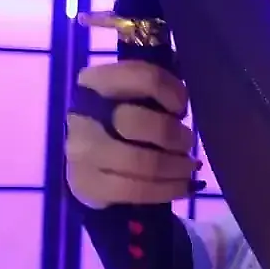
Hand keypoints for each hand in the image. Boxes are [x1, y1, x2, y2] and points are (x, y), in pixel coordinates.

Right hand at [65, 61, 199, 207]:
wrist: (91, 156)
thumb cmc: (126, 117)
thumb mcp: (139, 94)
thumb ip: (160, 90)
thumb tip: (184, 108)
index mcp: (97, 81)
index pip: (143, 78)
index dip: (172, 93)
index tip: (182, 108)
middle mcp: (83, 114)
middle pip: (137, 122)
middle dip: (172, 136)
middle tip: (187, 143)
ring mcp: (81, 152)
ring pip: (140, 162)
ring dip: (175, 167)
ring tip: (188, 167)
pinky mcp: (87, 184)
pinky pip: (135, 191)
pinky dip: (167, 189)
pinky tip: (182, 186)